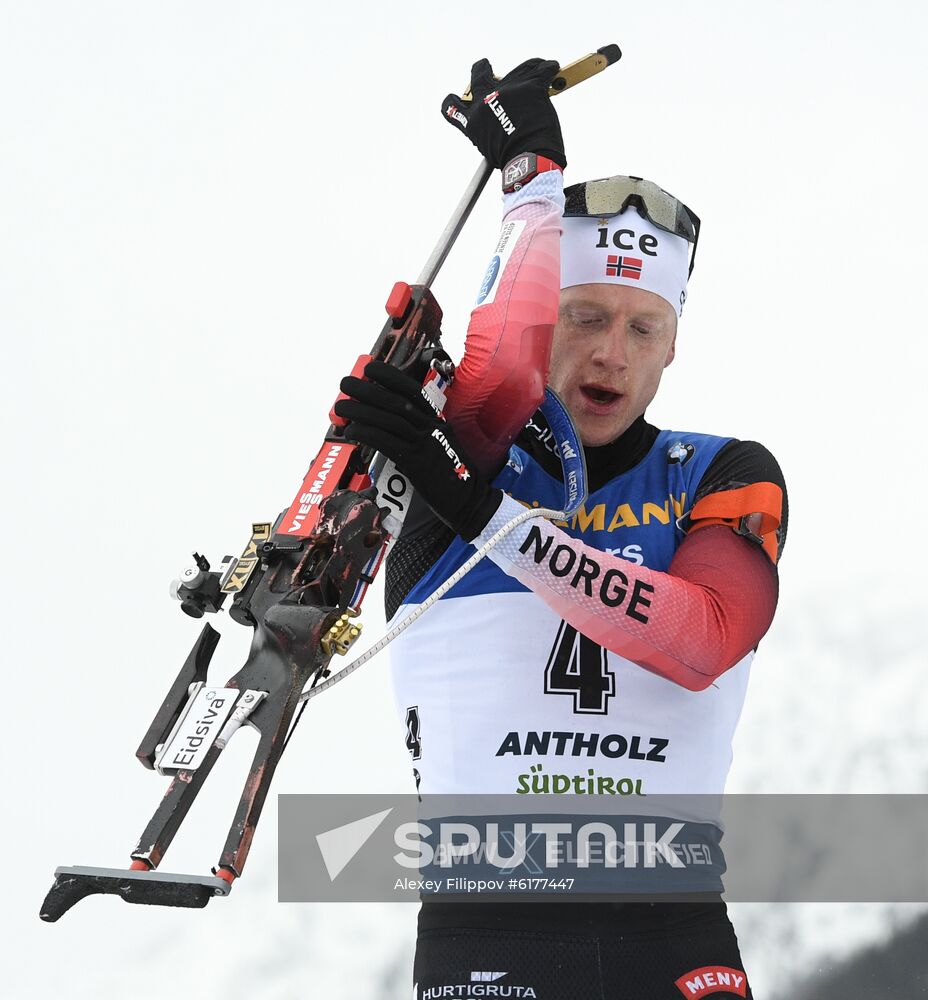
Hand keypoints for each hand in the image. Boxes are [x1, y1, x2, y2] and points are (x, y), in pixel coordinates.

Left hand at [333, 361, 501, 541]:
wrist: (471, 501)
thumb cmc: (453, 476)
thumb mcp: (440, 446)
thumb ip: (419, 435)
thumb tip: (389, 429)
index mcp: (437, 421)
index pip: (412, 391)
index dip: (390, 376)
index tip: (370, 368)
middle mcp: (432, 428)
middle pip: (395, 402)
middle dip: (367, 389)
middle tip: (345, 383)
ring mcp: (426, 445)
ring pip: (389, 420)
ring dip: (360, 410)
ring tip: (341, 406)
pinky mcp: (418, 464)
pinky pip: (388, 443)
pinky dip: (367, 434)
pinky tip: (352, 431)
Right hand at [441, 57, 565, 169]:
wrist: (531, 160)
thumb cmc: (513, 160)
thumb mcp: (490, 147)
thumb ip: (490, 129)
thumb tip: (502, 119)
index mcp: (474, 120)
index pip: (451, 107)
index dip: (453, 101)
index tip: (457, 97)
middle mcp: (486, 101)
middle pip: (479, 75)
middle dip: (481, 68)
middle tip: (485, 65)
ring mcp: (507, 90)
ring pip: (517, 70)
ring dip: (527, 70)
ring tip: (537, 70)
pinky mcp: (529, 86)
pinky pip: (541, 70)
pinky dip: (548, 69)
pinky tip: (552, 69)